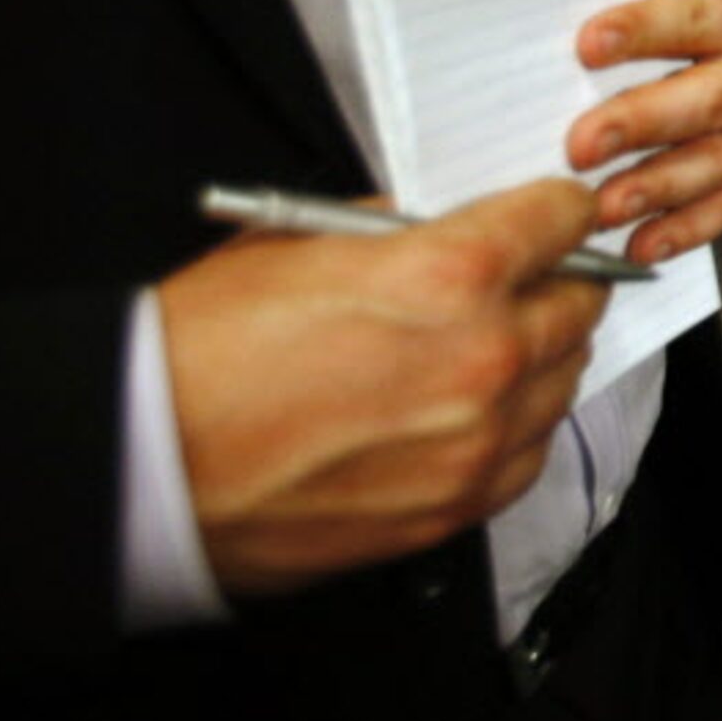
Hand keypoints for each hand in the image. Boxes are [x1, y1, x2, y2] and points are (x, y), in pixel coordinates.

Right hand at [158, 178, 607, 595]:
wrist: (143, 463)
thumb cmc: (201, 349)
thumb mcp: (300, 242)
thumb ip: (396, 232)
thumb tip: (441, 232)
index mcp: (451, 276)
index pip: (561, 221)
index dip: (557, 211)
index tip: (553, 215)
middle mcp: (483, 361)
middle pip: (578, 304)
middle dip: (556, 283)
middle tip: (528, 280)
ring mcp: (475, 445)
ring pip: (562, 382)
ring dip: (539, 357)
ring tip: (490, 346)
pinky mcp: (452, 509)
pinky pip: (526, 456)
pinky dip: (513, 429)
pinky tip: (468, 414)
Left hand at [566, 0, 721, 262]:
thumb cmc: (682, 11)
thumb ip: (624, 1)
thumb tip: (546, 30)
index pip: (697, 16)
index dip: (643, 29)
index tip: (588, 46)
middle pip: (710, 99)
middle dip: (641, 122)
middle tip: (582, 144)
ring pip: (716, 161)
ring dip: (657, 186)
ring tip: (603, 205)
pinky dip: (680, 230)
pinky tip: (638, 242)